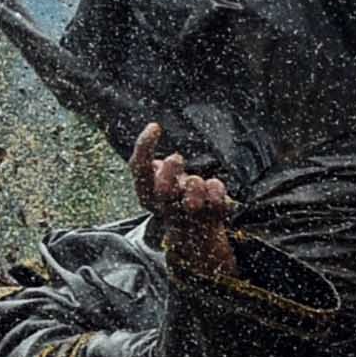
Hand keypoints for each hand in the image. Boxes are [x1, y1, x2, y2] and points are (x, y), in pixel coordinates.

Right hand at [129, 122, 235, 277]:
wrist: (196, 230)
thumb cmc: (176, 193)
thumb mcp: (161, 179)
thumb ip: (156, 167)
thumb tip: (155, 147)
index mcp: (148, 194)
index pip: (139, 168)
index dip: (144, 146)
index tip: (155, 126)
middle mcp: (166, 205)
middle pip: (163, 190)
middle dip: (171, 170)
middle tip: (177, 158)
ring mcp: (189, 213)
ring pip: (191, 195)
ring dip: (195, 183)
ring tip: (196, 181)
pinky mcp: (212, 216)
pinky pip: (216, 199)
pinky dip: (216, 189)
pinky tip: (214, 186)